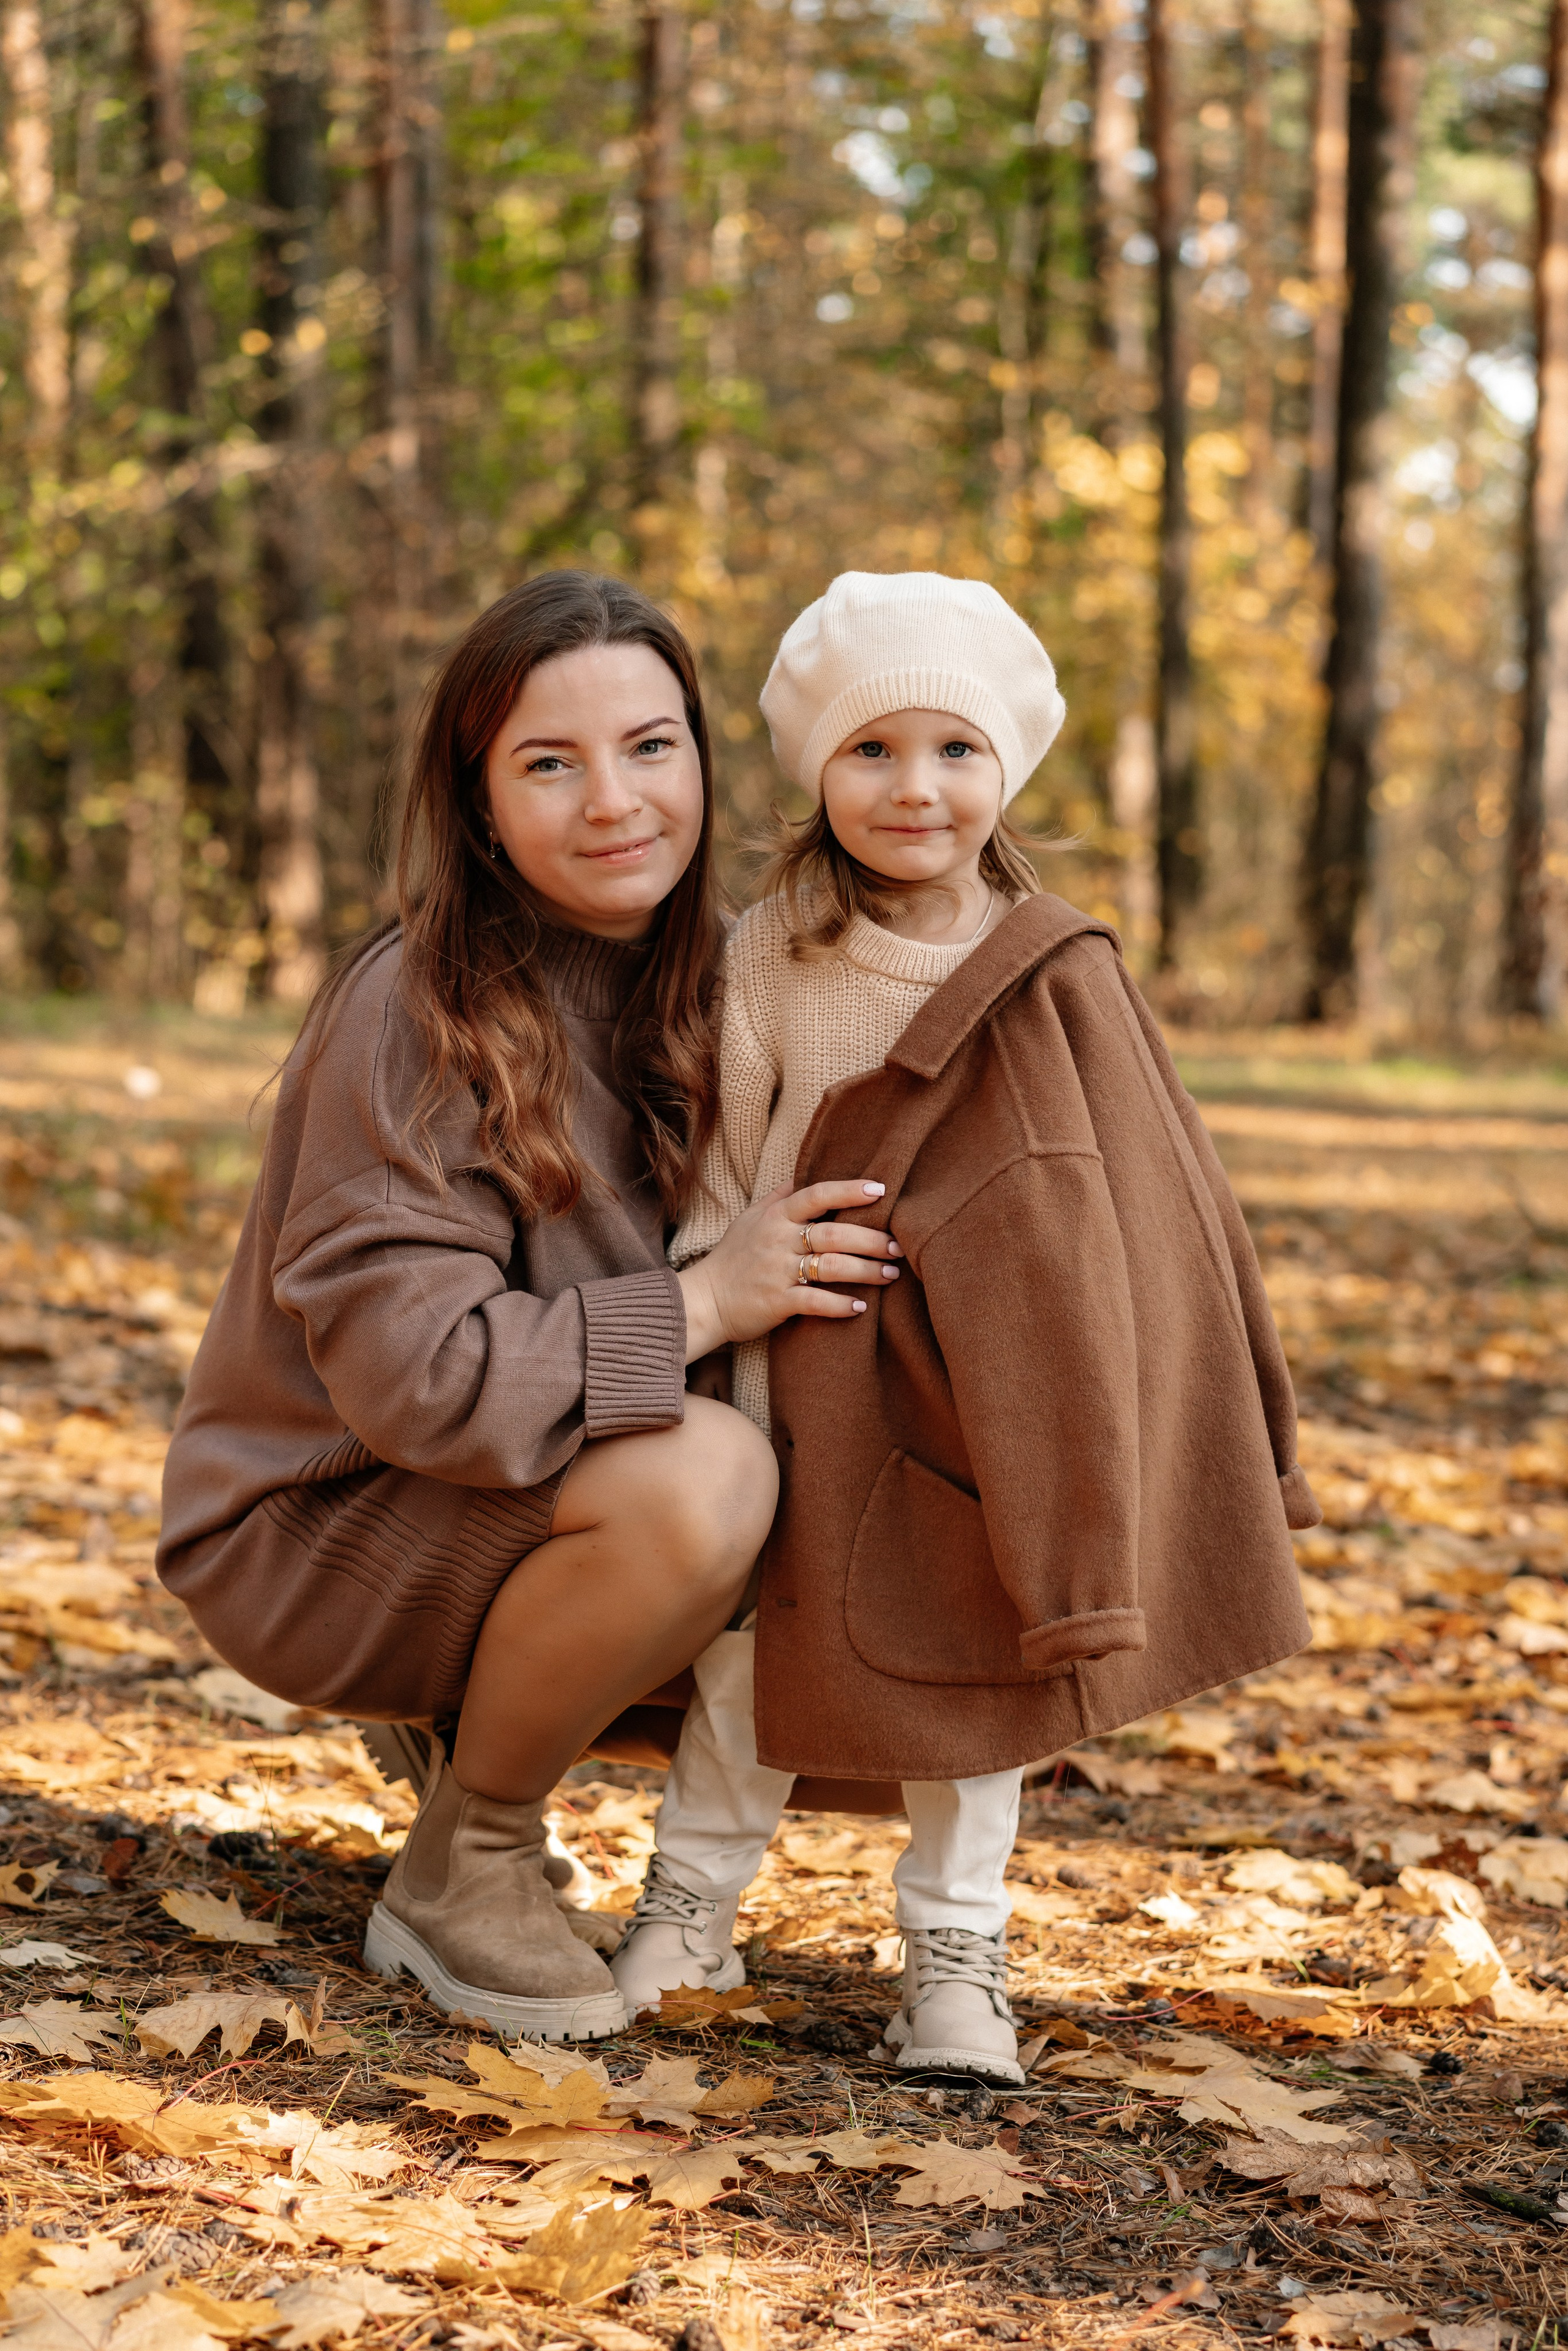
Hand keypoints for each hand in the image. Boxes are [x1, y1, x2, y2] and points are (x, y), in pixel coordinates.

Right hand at [678, 1178, 901, 1361]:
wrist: (703, 1300)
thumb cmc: (732, 1257)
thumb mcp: (750, 1218)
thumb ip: (780, 1196)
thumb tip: (805, 1173)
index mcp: (775, 1216)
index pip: (817, 1194)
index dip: (849, 1191)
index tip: (881, 1190)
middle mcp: (778, 1239)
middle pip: (833, 1233)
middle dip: (871, 1238)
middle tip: (898, 1245)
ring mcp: (777, 1271)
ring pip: (831, 1266)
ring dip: (866, 1271)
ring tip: (891, 1274)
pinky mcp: (776, 1302)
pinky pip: (815, 1302)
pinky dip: (840, 1305)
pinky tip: (861, 1306)